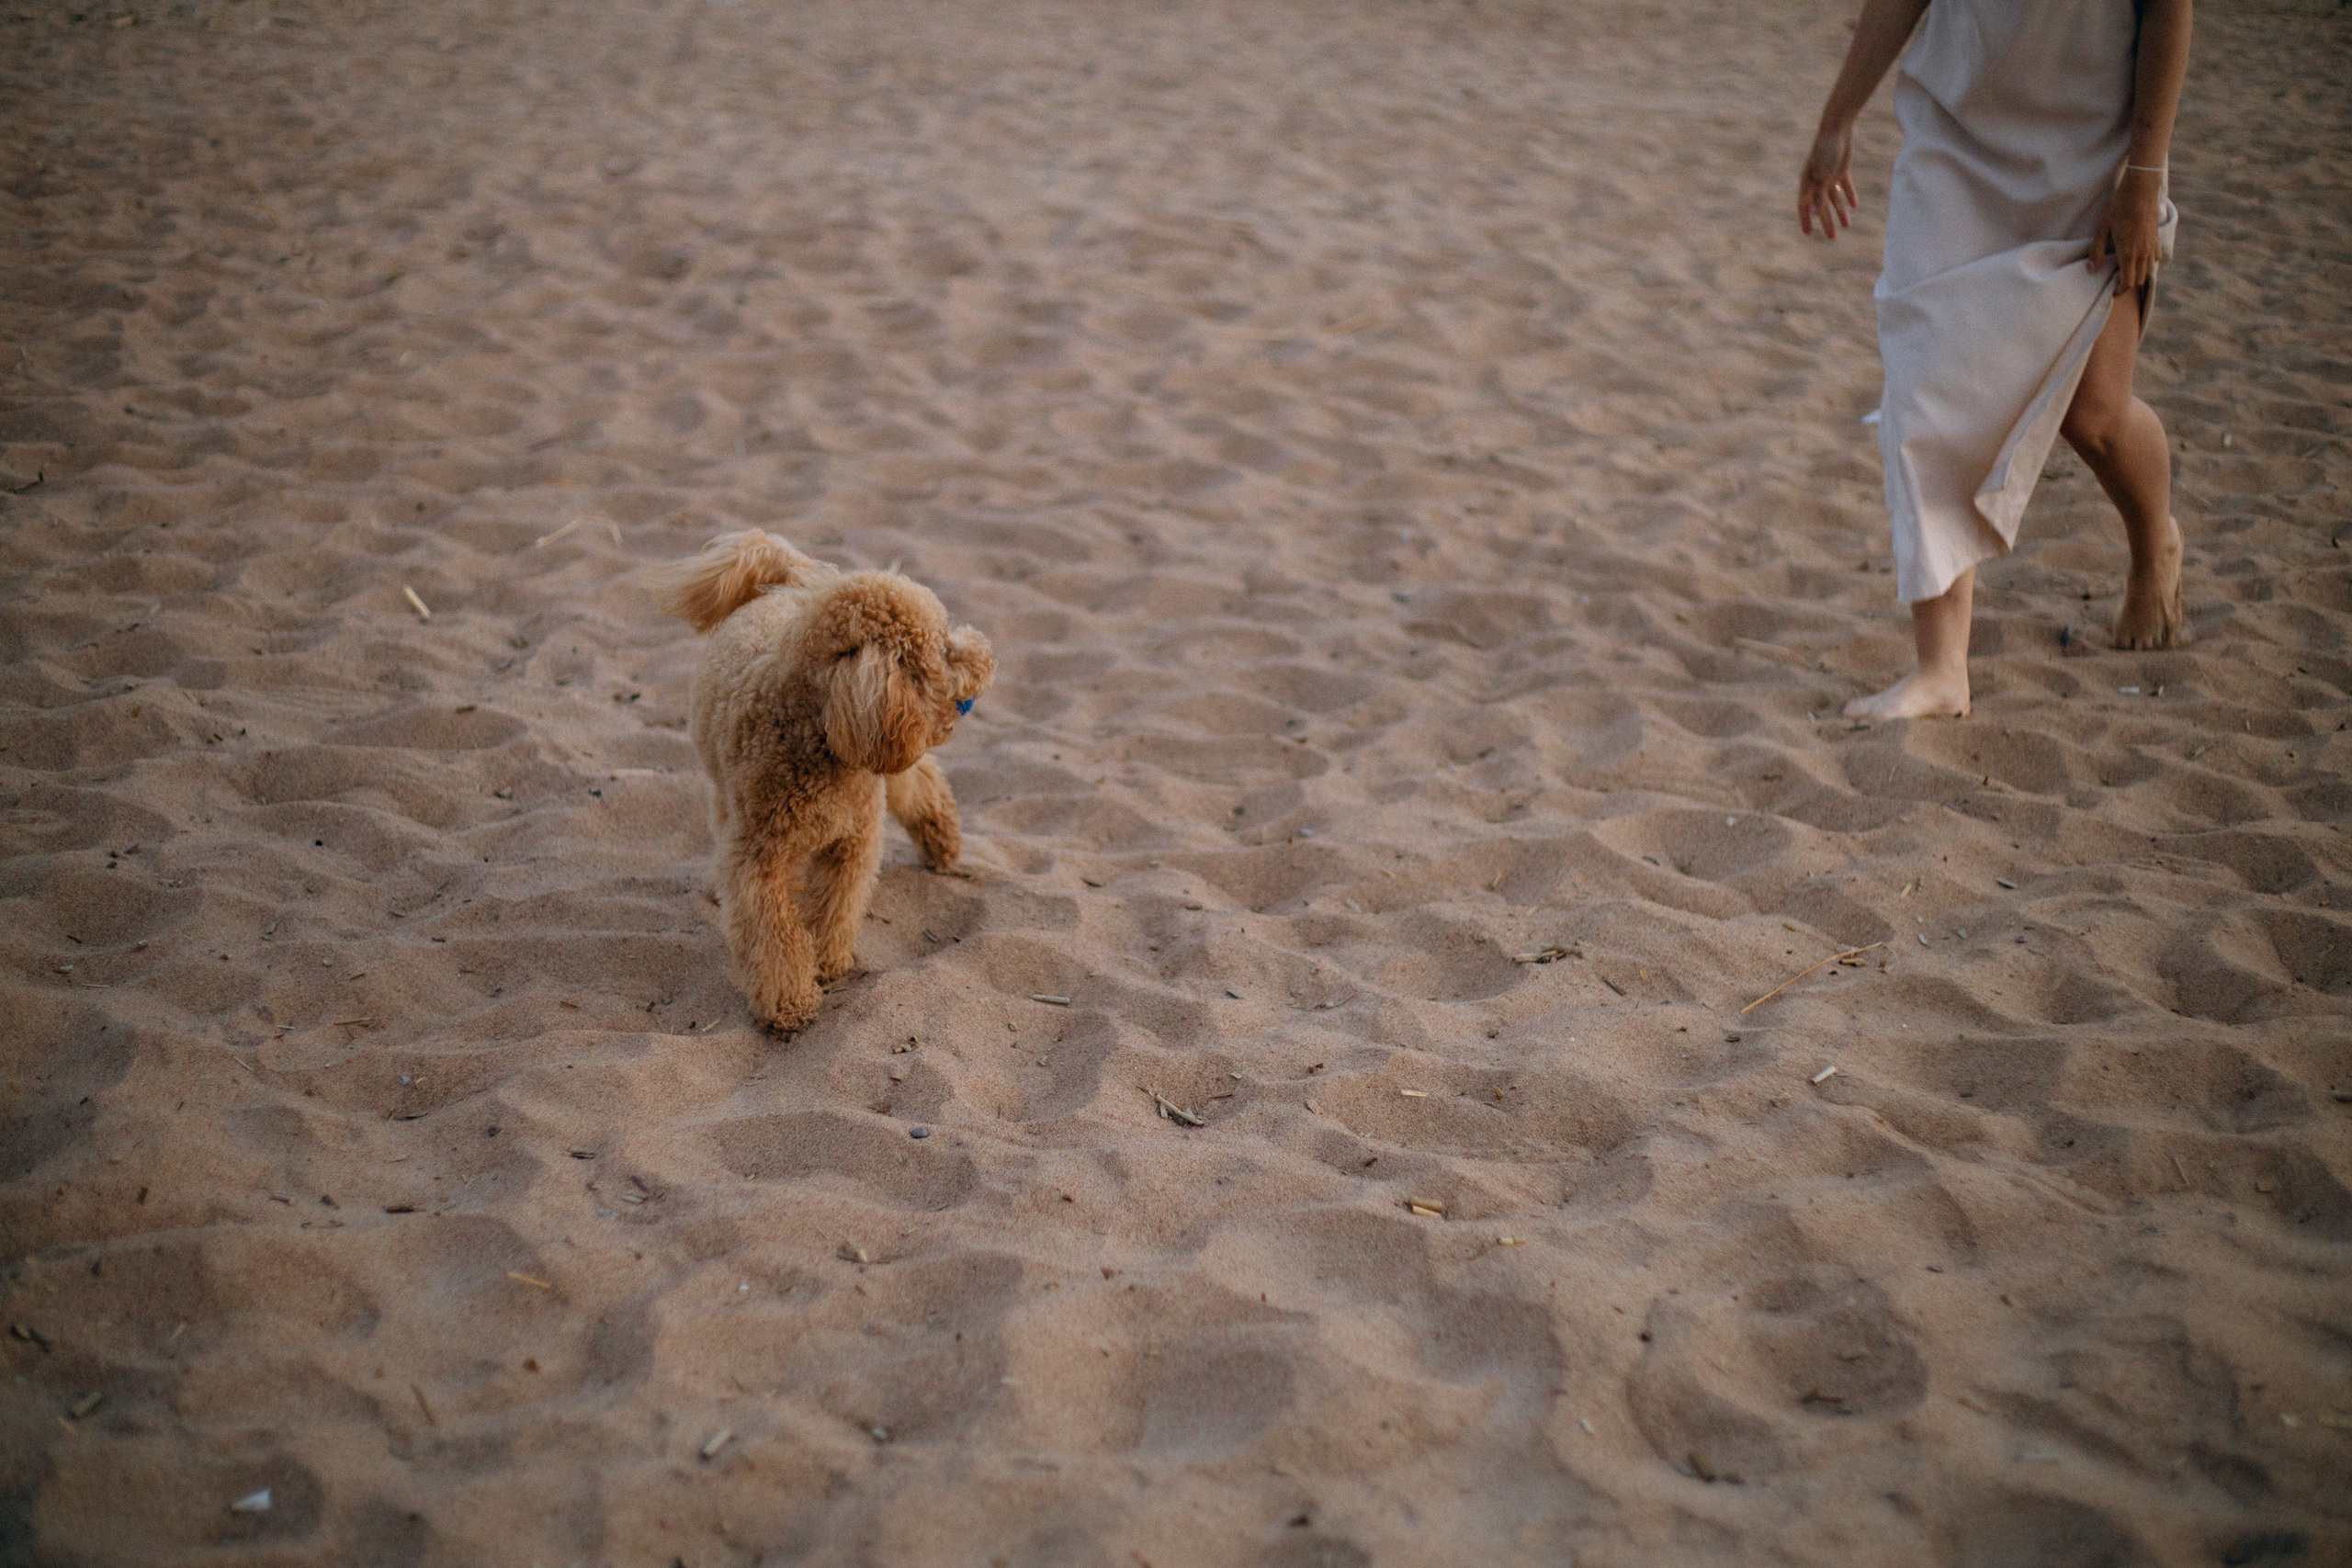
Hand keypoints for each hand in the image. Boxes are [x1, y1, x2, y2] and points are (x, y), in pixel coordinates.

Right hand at [1798, 124, 1857, 238]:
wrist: (1836, 129)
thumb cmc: (1825, 151)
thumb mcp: (1822, 176)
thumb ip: (1819, 194)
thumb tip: (1814, 213)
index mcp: (1808, 183)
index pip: (1804, 206)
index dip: (1805, 220)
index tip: (1808, 234)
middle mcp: (1816, 182)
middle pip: (1821, 206)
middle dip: (1826, 222)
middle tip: (1832, 237)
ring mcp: (1829, 175)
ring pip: (1834, 199)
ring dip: (1839, 212)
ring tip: (1847, 226)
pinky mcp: (1840, 169)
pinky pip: (1845, 186)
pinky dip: (1849, 195)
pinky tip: (1855, 206)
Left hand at [2092, 169, 2164, 294]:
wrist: (2141, 189)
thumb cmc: (2118, 207)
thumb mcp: (2101, 228)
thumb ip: (2096, 251)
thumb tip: (2091, 270)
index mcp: (2128, 253)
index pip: (2127, 282)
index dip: (2120, 290)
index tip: (2112, 292)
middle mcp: (2143, 253)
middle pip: (2139, 279)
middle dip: (2128, 285)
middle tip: (2117, 283)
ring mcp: (2152, 246)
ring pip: (2148, 271)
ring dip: (2139, 275)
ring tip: (2127, 273)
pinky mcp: (2157, 238)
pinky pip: (2156, 259)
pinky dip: (2148, 265)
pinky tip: (2139, 261)